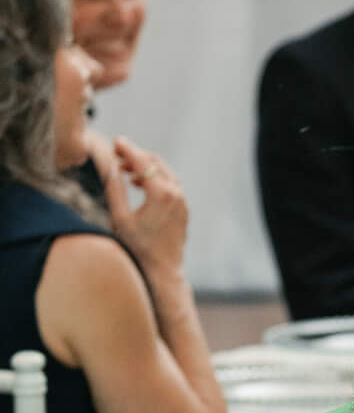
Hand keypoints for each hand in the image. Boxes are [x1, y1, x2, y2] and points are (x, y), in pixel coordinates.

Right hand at [94, 135, 188, 277]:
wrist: (163, 271)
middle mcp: (176, 194)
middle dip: (137, 156)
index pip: (143, 162)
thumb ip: (115, 189)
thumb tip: (110, 166)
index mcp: (161, 193)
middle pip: (156, 163)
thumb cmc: (138, 248)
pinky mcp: (184, 210)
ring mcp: (183, 202)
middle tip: (118, 155)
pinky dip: (156, 179)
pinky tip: (141, 185)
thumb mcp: (120, 218)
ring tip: (126, 172)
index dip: (128, 149)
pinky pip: (171, 185)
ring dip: (146, 168)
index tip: (116, 141)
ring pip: (165, 173)